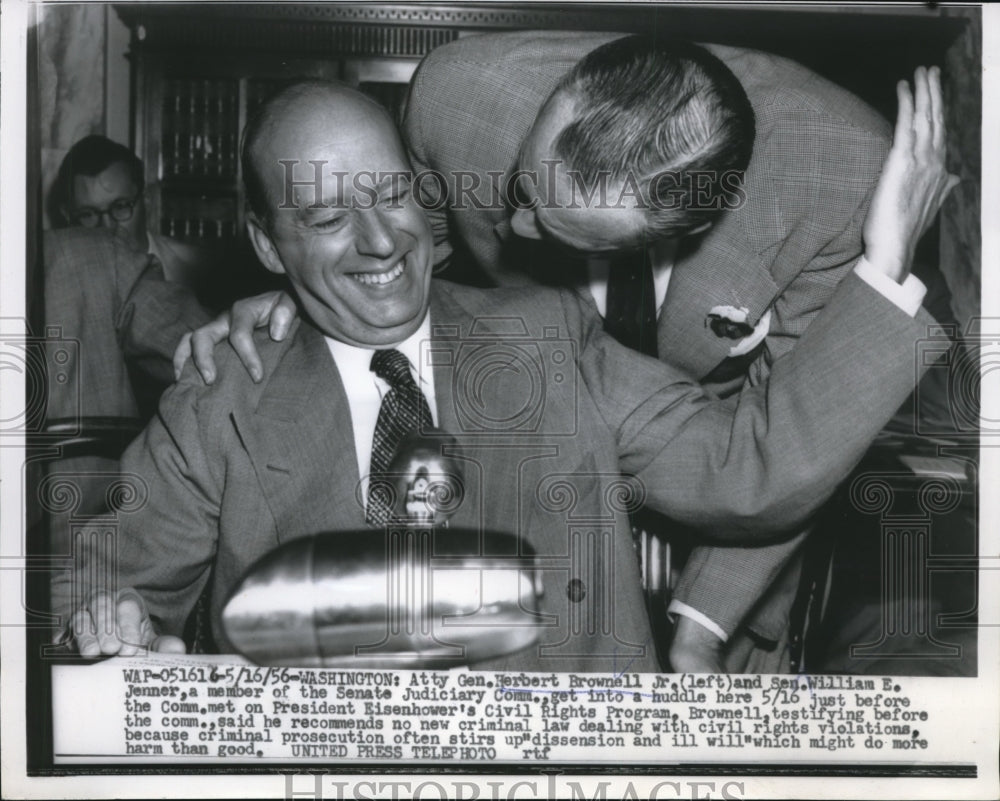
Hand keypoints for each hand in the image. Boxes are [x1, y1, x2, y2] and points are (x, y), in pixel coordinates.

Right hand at [69, 588, 185, 656]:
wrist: (114, 647)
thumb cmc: (133, 641)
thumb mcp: (150, 642)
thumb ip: (163, 645)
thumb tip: (177, 650)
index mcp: (127, 599)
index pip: (128, 606)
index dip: (129, 627)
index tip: (131, 649)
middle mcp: (104, 601)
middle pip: (102, 606)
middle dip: (107, 629)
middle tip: (111, 649)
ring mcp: (83, 613)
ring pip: (81, 617)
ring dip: (86, 635)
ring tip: (92, 653)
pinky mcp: (67, 628)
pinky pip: (62, 629)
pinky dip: (64, 638)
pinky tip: (65, 647)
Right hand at [172, 290, 296, 383]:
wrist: (275, 303)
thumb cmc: (281, 306)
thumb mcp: (289, 302)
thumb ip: (285, 312)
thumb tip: (276, 334)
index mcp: (242, 311)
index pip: (240, 335)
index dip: (248, 357)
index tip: (258, 377)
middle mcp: (224, 319)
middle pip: (203, 336)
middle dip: (204, 359)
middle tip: (210, 381)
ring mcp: (215, 328)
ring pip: (189, 340)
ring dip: (184, 360)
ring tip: (184, 382)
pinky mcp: (213, 337)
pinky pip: (190, 346)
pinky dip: (183, 360)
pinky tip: (184, 380)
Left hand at [863, 66, 959, 282]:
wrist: (896, 247)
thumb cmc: (907, 230)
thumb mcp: (931, 206)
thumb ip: (942, 188)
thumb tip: (955, 179)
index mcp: (940, 171)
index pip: (942, 132)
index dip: (941, 109)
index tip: (938, 91)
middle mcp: (935, 162)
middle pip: (937, 119)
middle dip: (935, 91)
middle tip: (930, 69)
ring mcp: (921, 160)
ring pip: (925, 117)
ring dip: (923, 91)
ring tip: (920, 72)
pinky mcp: (902, 162)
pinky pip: (906, 126)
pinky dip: (906, 104)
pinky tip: (904, 88)